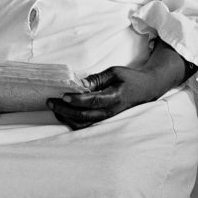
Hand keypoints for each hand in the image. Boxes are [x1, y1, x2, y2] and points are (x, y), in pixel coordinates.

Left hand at [47, 41, 195, 130]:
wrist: (146, 90)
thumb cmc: (130, 79)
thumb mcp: (115, 72)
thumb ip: (97, 79)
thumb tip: (80, 83)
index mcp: (114, 97)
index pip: (93, 101)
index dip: (77, 100)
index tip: (64, 95)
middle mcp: (110, 111)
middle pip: (84, 115)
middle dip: (64, 109)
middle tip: (50, 101)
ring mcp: (107, 118)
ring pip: (83, 123)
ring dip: (66, 117)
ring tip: (53, 107)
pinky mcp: (103, 121)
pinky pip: (85, 125)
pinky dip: (72, 121)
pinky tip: (62, 113)